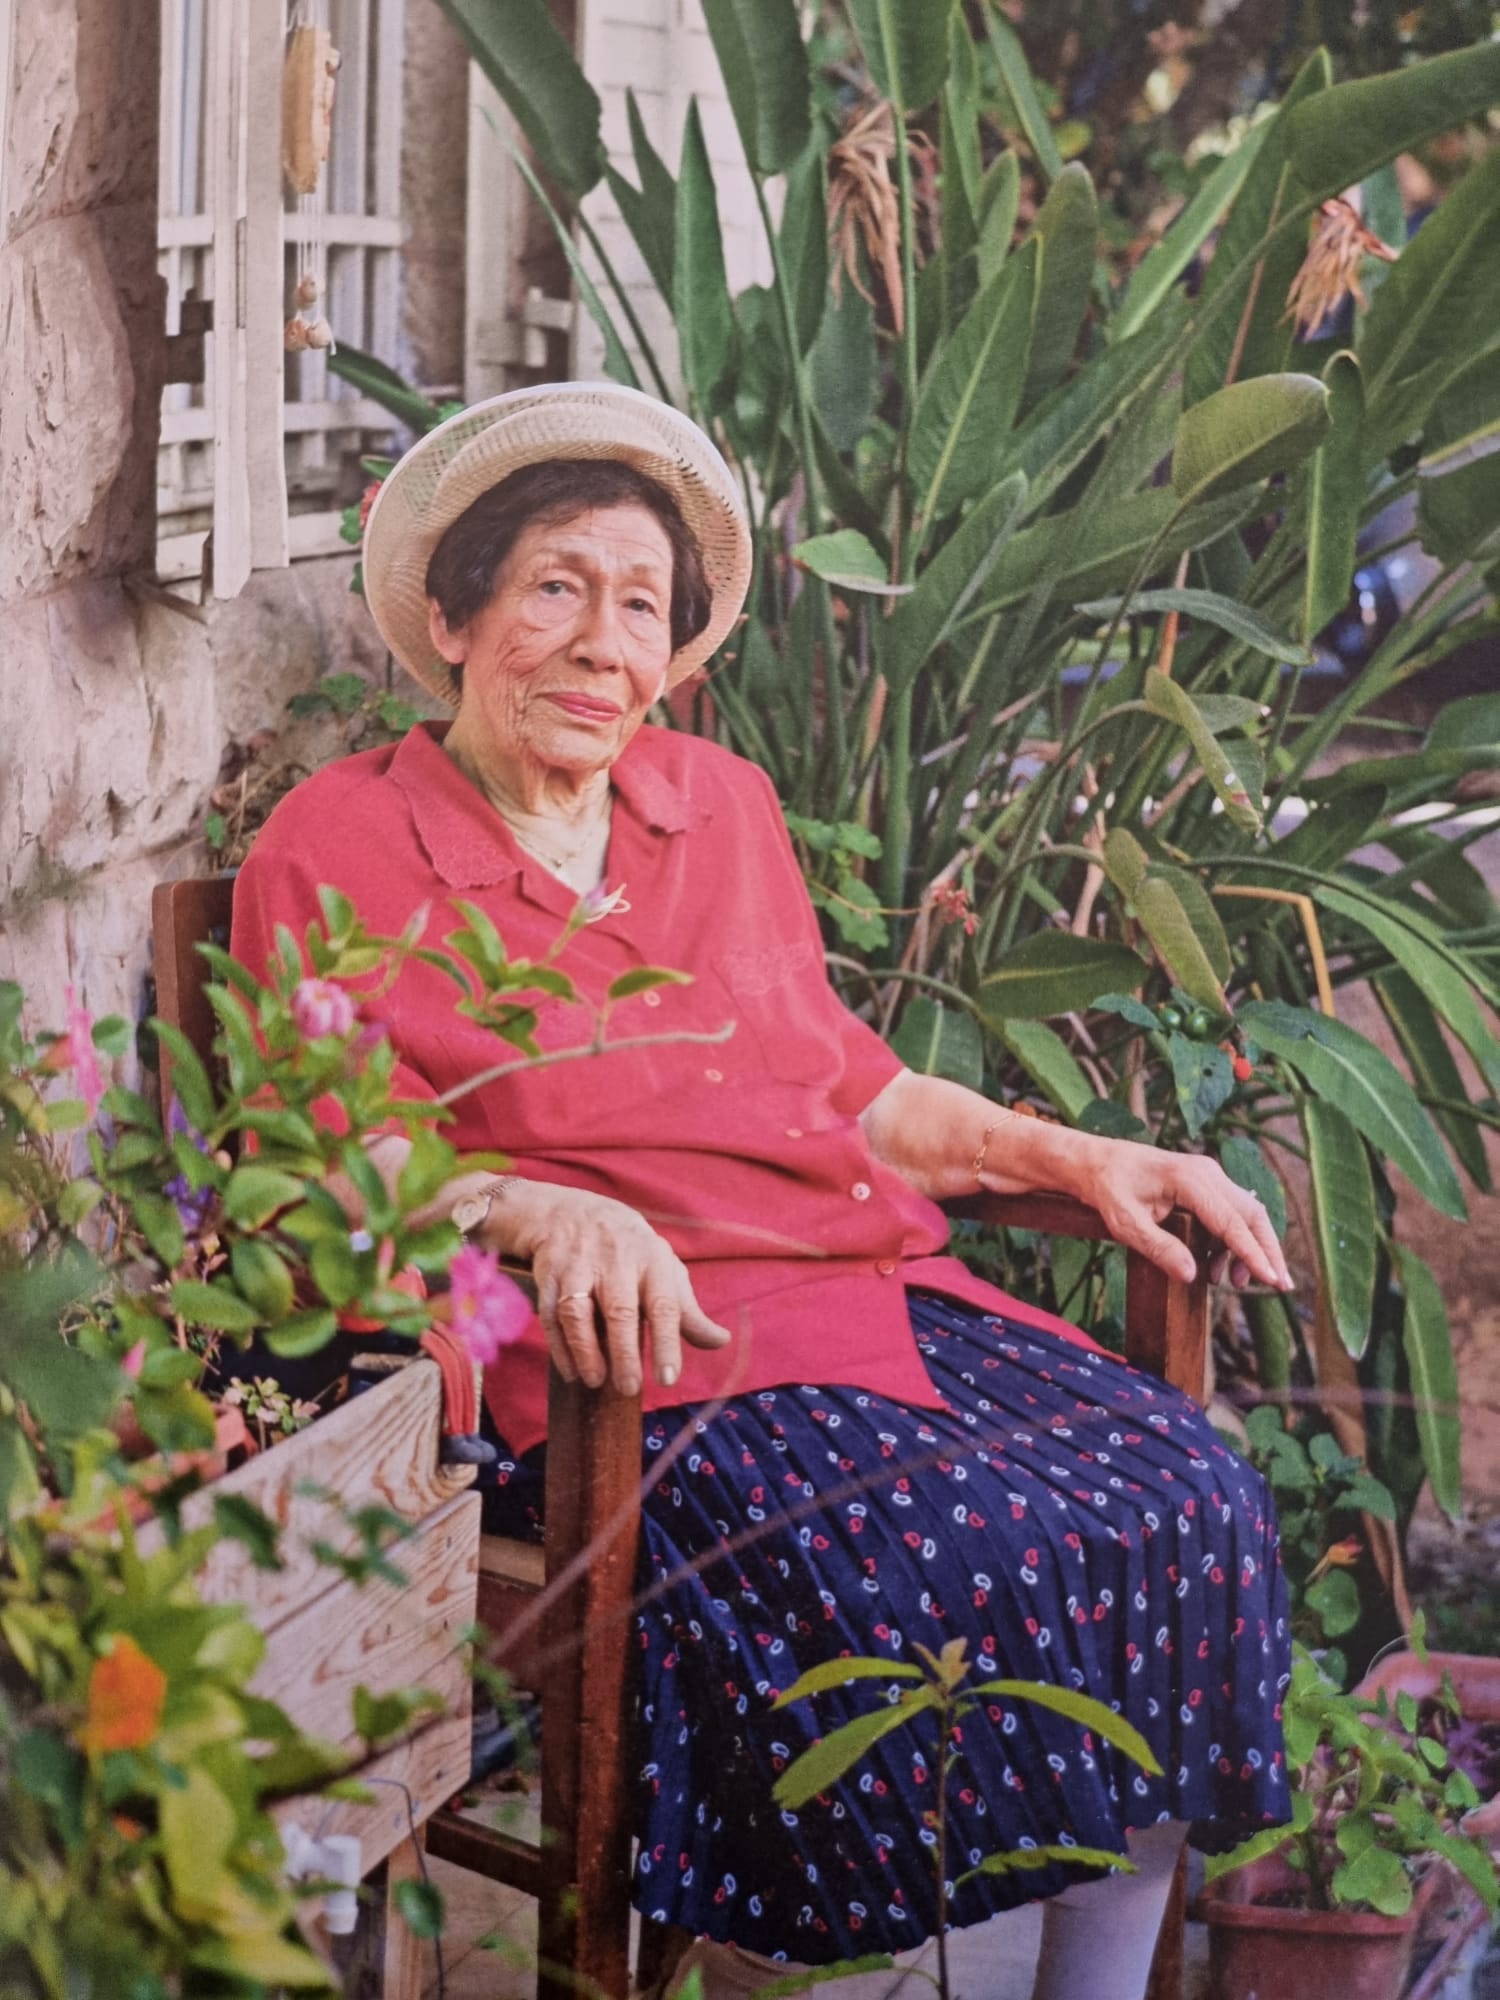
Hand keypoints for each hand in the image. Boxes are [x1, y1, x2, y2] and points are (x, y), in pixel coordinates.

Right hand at [499, 1182, 730, 1395]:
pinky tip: (572, 1371)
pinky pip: (549, 1315)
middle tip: (630, 1388)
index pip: (663, 1305)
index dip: (667, 1343)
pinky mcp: (548, 1275)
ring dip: (585, 1351)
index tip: (668, 1378)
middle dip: (624, 1353)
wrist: (571, 1211)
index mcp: (651, 1260)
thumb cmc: (628, 1251)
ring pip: (577, 1311)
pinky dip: (559, 1347)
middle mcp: (615, 1261)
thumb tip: (720, 1341)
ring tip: (596, 1381)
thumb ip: (687, 1310)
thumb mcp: (662, 1270)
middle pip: (619, 1311)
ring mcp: (578, 1266)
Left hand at [991, 1136, 1293, 1291]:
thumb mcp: (1126, 1223)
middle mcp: (1207, 1173)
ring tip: (1233, 1282)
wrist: (1094, 1161)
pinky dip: (1232, 1240)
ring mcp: (1208, 1175)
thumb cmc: (1107, 1189)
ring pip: (1245, 1213)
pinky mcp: (1204, 1183)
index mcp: (1190, 1180)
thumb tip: (1193, 1275)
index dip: (1254, 1254)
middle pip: (1252, 1214)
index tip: (1273, 1280)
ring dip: (1248, 1248)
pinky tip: (1217, 1266)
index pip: (1232, 1222)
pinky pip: (1230, 1211)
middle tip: (1278, 1286)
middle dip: (1267, 1251)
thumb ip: (1159, 1248)